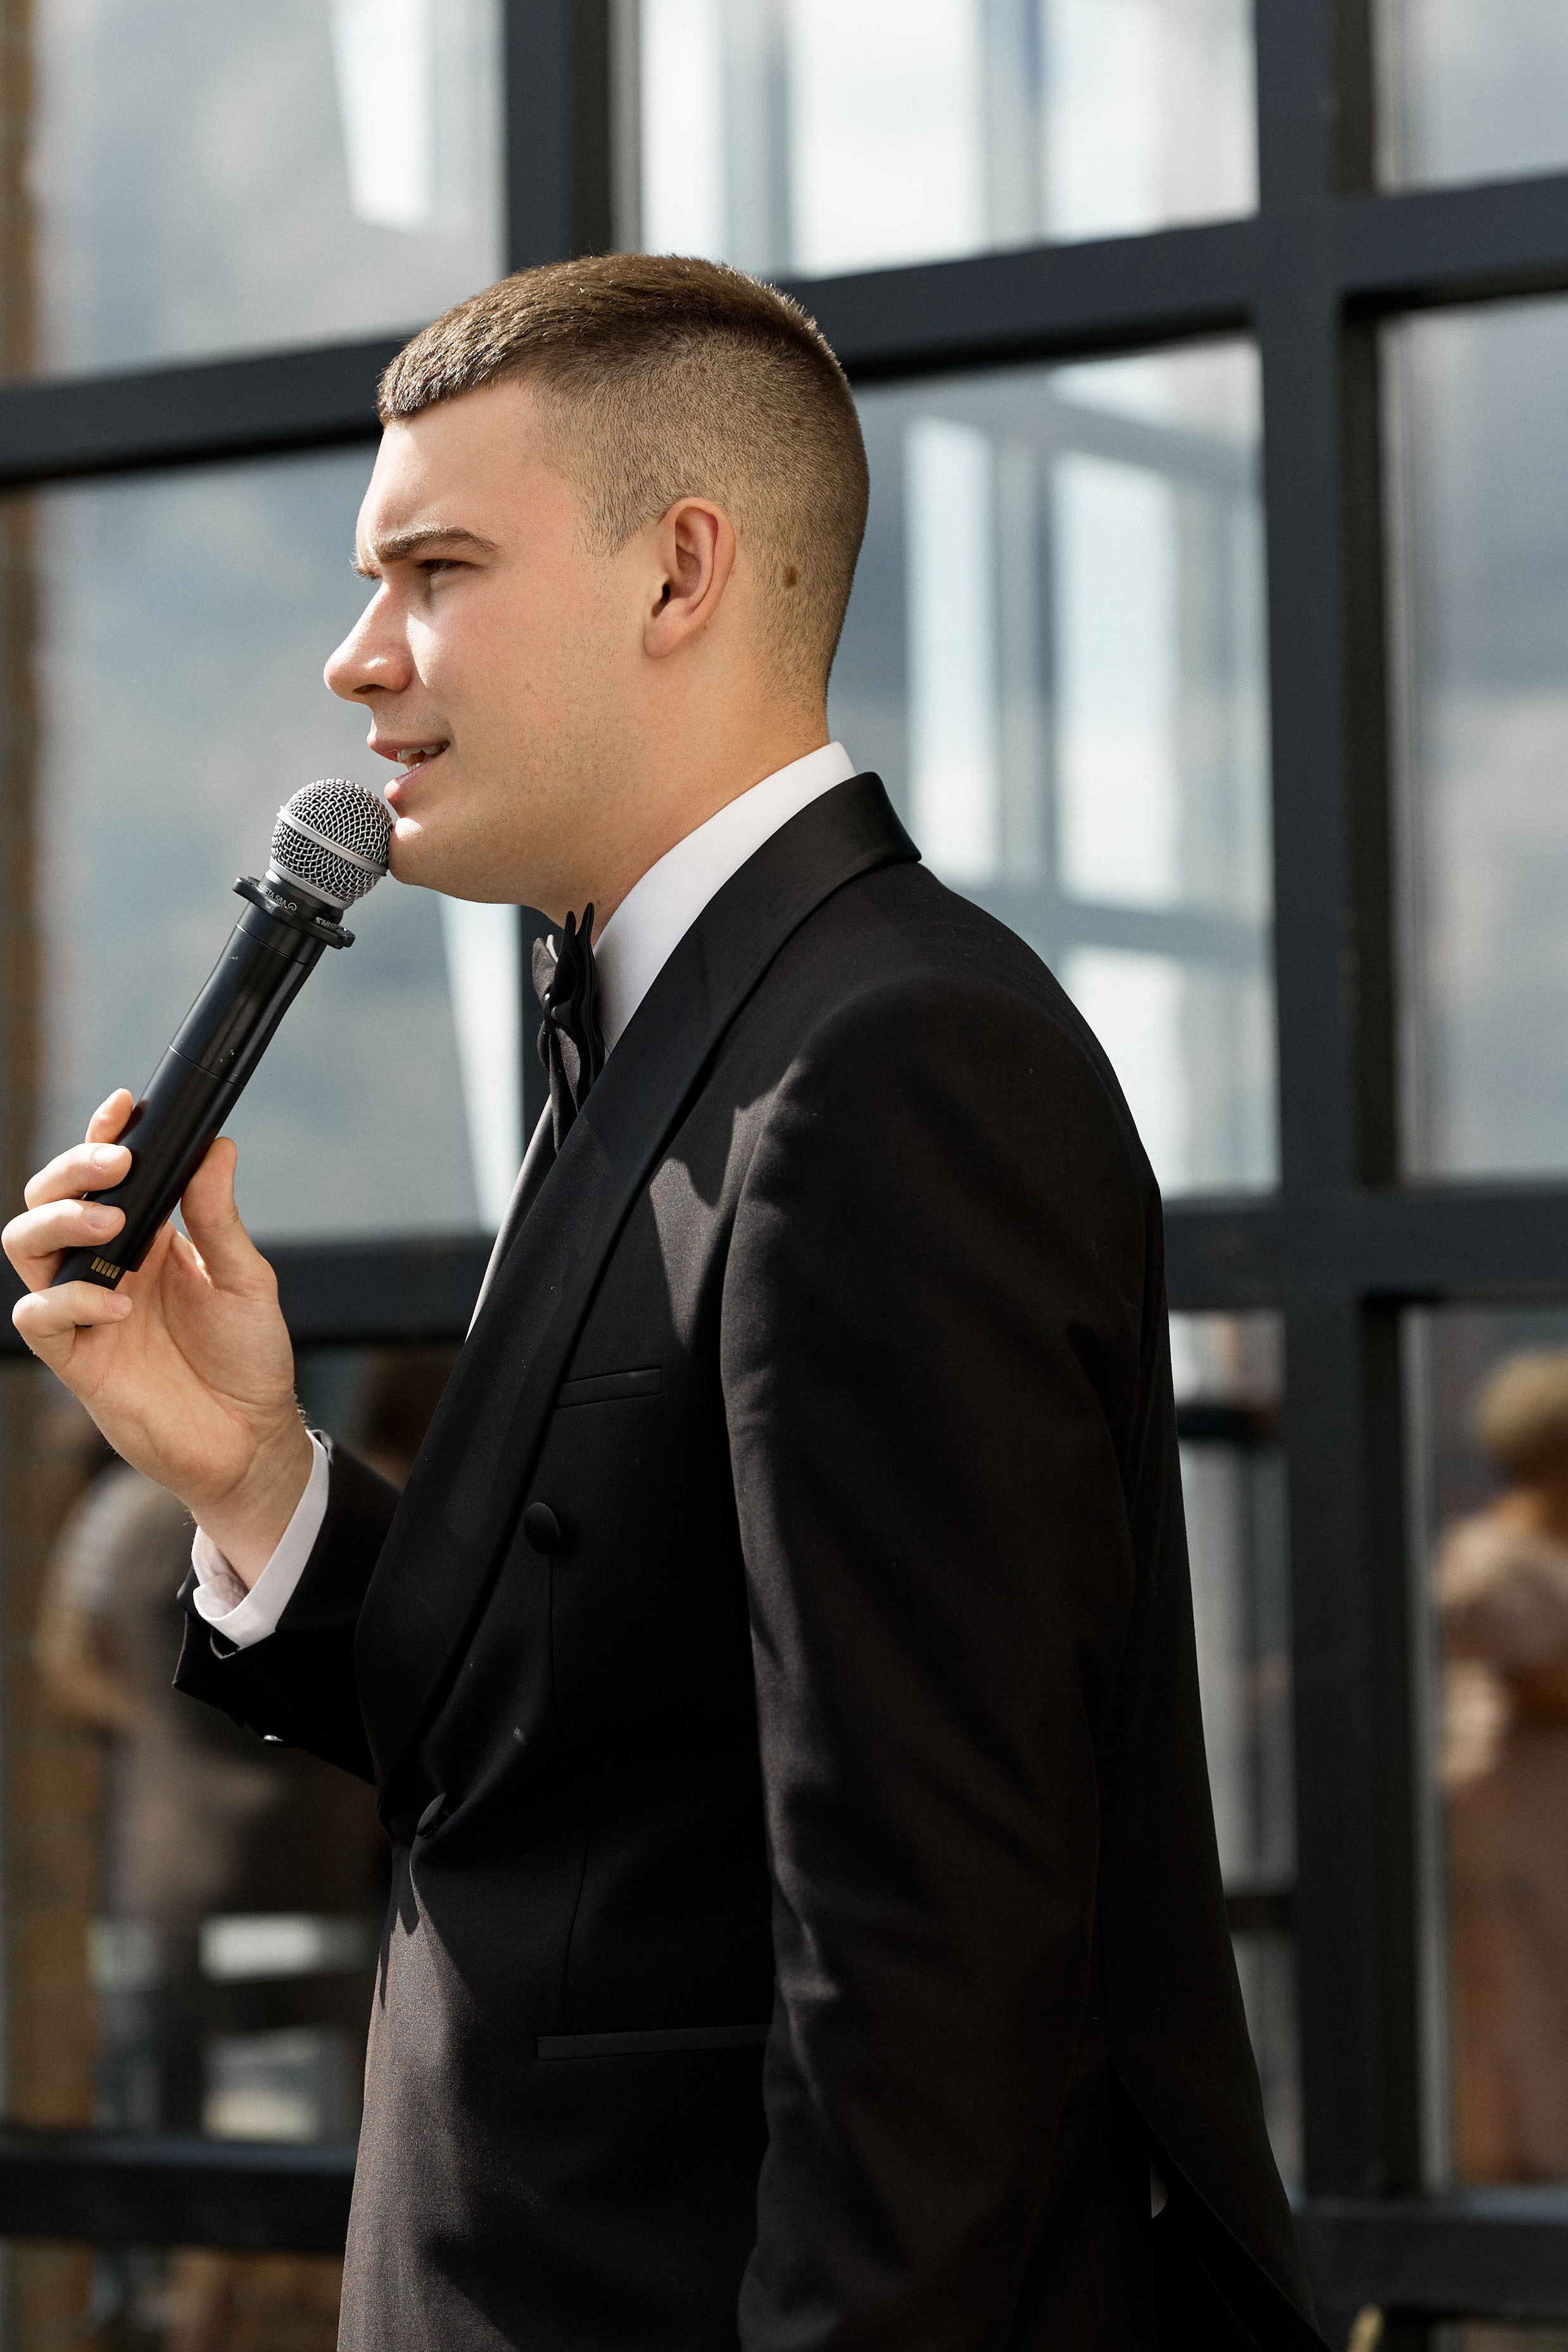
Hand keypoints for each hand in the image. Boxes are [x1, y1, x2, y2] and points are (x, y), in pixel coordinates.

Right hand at [3, 1089, 312, 1581]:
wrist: (250, 1438)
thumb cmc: (248, 1358)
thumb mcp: (245, 1279)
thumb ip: (219, 1217)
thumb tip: (215, 1146)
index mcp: (148, 1236)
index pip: (105, 1174)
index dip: (101, 1135)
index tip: (123, 1107)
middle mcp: (107, 1265)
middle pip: (50, 1198)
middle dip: (72, 1170)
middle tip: (116, 1165)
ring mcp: (84, 1308)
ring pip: (26, 1245)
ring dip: (60, 1222)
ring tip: (112, 1226)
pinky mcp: (75, 1356)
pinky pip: (39, 1315)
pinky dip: (69, 1299)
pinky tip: (118, 1305)